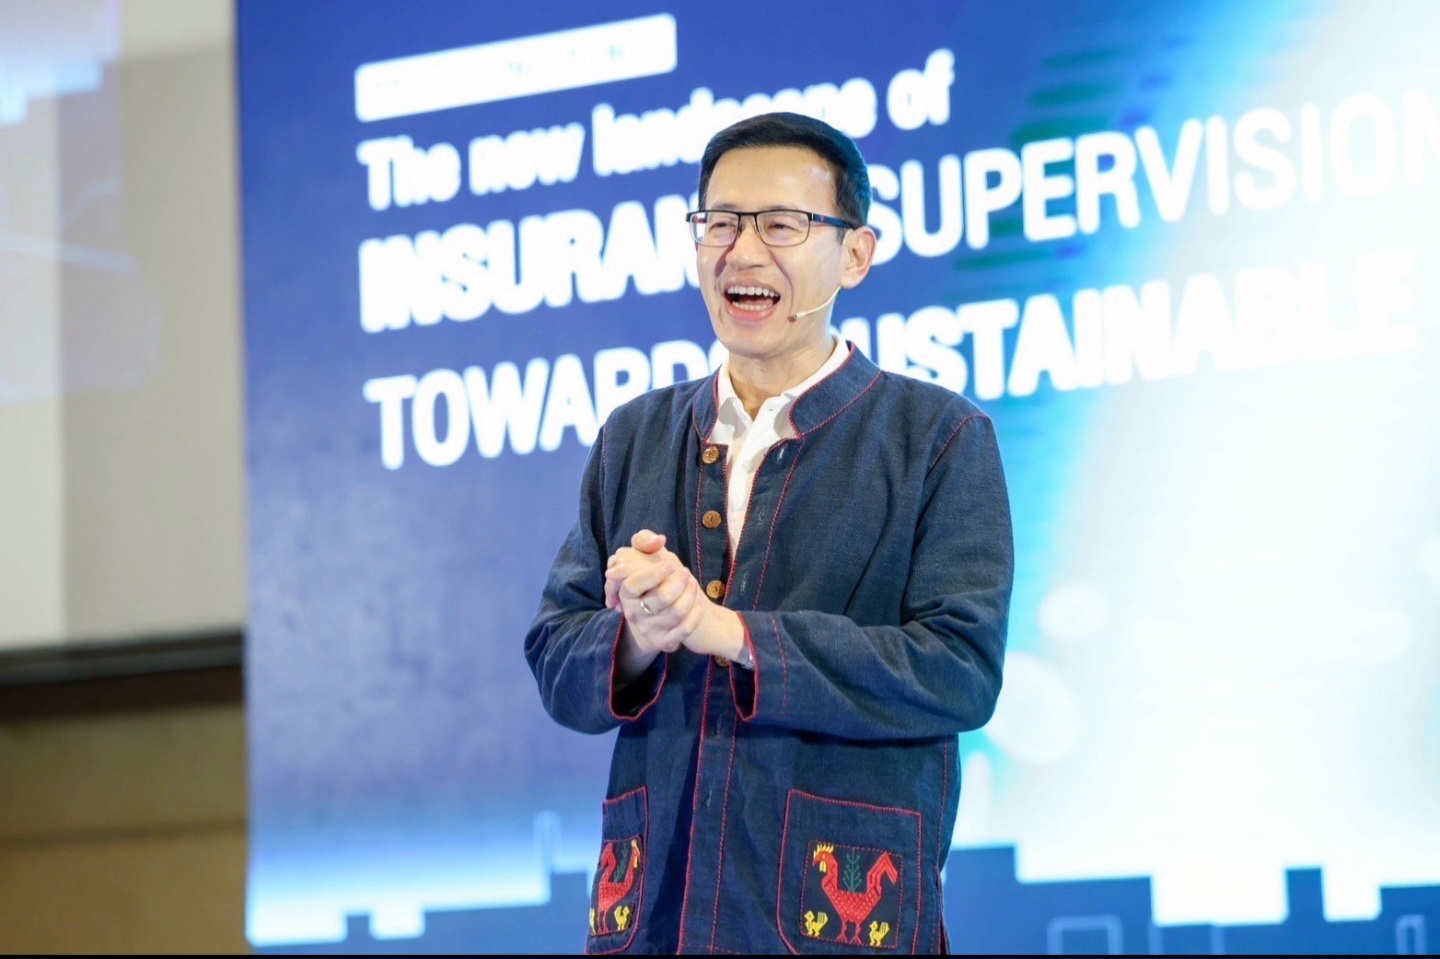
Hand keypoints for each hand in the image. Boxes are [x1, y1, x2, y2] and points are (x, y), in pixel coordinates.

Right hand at [606, 529, 744, 668]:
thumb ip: (644, 540)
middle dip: (679, 582)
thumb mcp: (646, 555)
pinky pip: (683, 631)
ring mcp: (649, 629)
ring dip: (690, 595)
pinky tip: (698, 606)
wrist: (664, 613)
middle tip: (685, 573)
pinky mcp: (664, 642)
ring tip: (692, 585)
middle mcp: (634, 613)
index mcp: (626, 592)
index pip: (632, 584)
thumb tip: (658, 540)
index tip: (671, 565)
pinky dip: (695, 616)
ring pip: (675, 613)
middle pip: (660, 598)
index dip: (653, 574)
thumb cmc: (655, 578)